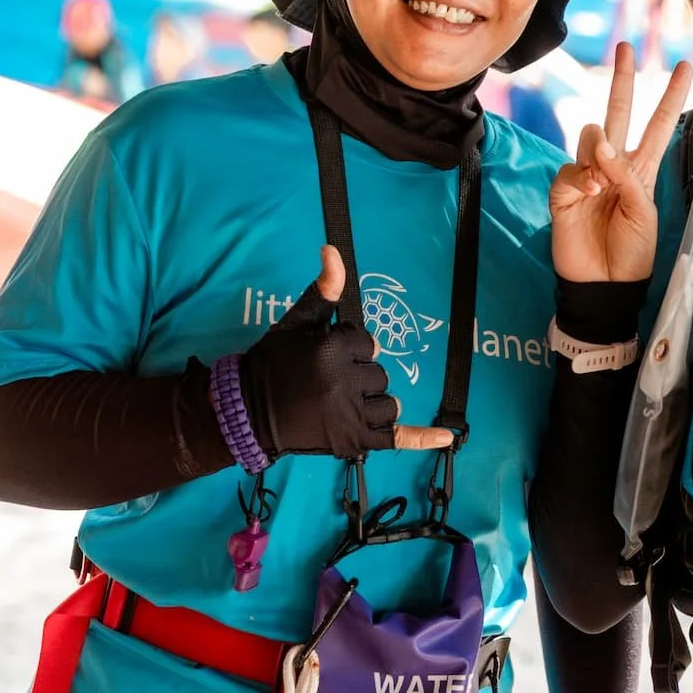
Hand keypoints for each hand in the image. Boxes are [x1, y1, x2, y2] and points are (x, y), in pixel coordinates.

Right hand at [238, 247, 451, 459]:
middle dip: (359, 376)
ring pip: (388, 402)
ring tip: (342, 405)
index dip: (347, 350)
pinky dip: (420, 438)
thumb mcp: (295, 322)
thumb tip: (333, 251)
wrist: (247, 412)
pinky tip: (445, 436)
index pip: (367, 343)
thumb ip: (323, 292)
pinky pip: (396, 438)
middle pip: (379, 373)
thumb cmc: (272, 364)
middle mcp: (345, 383)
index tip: (323, 360)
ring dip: (372, 402)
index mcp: (332, 350)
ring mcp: (351, 415)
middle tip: (326, 385)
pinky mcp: (353, 441)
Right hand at [550, 44, 692, 283]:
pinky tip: (588, 196)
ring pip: (591, 136)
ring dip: (599, 151)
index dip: (670, 97)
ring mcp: (587, 175)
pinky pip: (571, 168)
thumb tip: (601, 147)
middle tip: (626, 47)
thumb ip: (627, 176)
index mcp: (641, 170)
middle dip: (623, 79)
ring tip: (602, 185)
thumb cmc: (632, 253)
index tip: (684, 67)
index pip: (659, 126)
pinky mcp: (564, 190)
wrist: (604, 284)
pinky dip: (581, 178)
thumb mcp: (645, 213)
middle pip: (619, 112)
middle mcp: (613, 166)